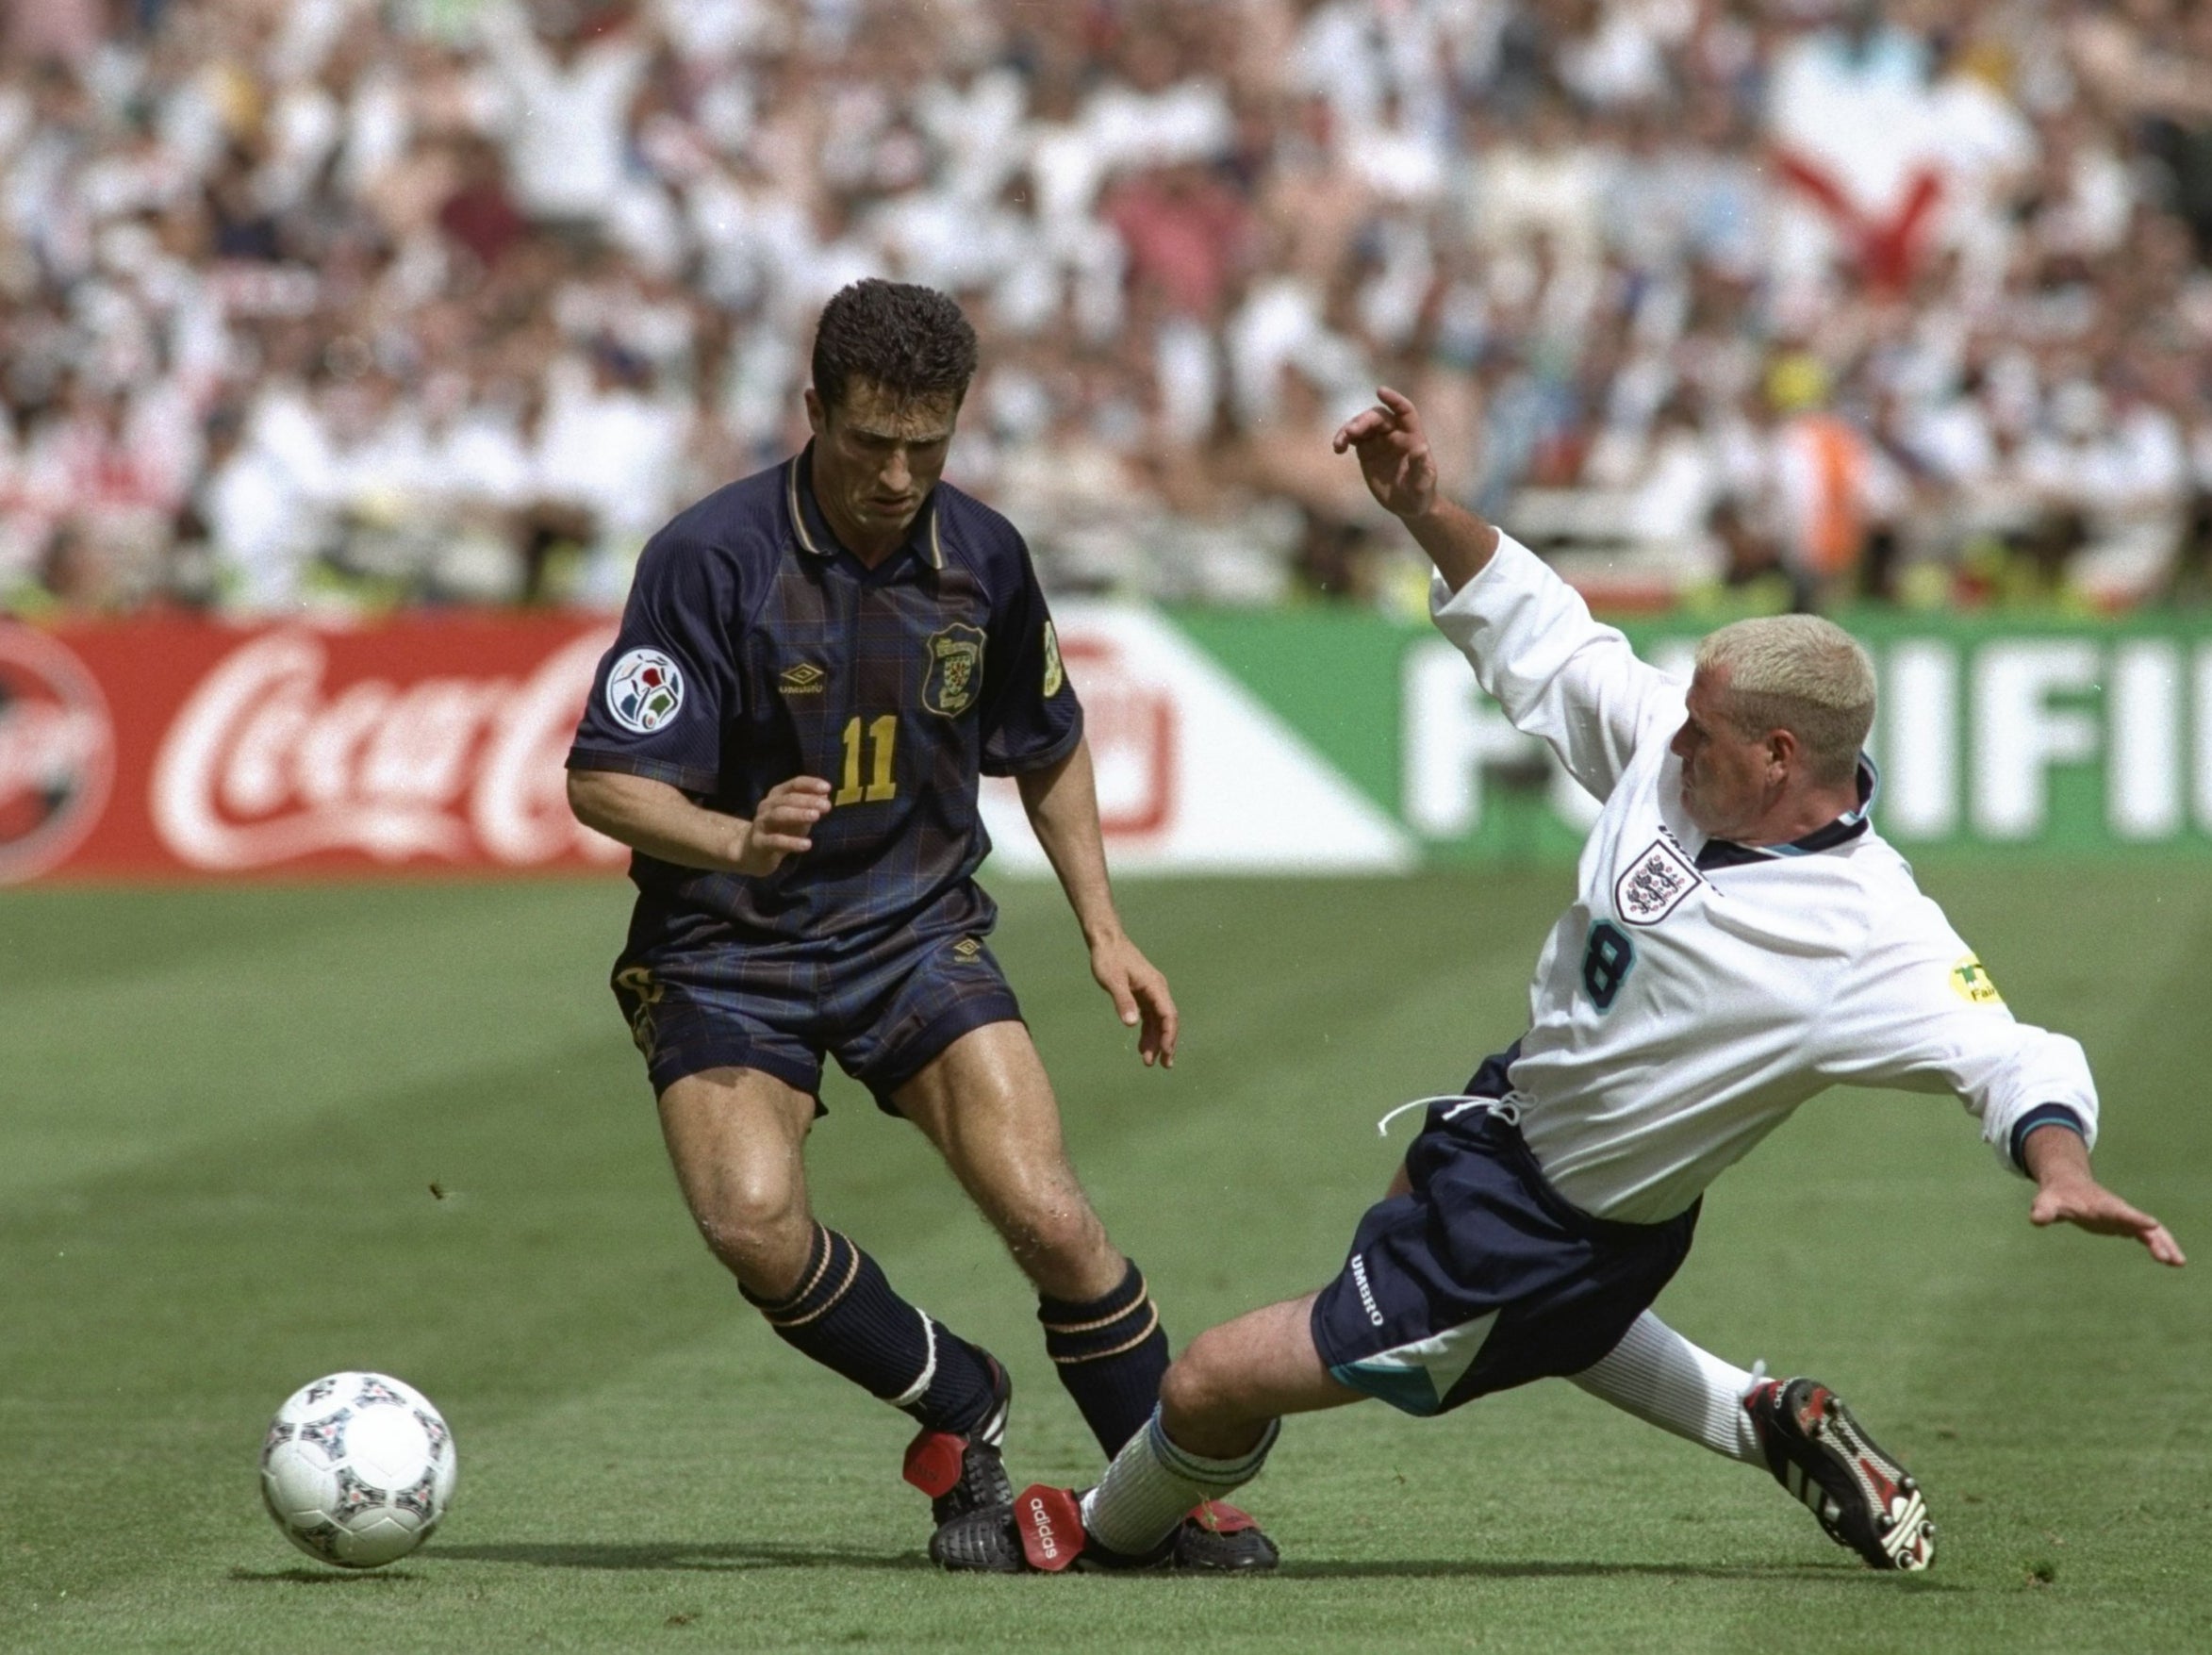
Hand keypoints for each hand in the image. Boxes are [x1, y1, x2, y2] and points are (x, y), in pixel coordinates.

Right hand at [732, 776, 831, 874]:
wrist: (752, 852)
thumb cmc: (780, 831)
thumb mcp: (798, 818)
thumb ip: (810, 808)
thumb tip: (825, 797)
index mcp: (777, 796)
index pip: (794, 784)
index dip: (810, 784)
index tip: (828, 788)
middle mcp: (767, 806)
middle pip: (788, 799)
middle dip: (808, 800)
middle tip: (827, 806)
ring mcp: (761, 823)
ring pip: (779, 814)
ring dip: (798, 814)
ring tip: (816, 817)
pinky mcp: (759, 842)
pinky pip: (775, 841)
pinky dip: (792, 842)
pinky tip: (807, 844)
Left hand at [1090, 932, 1177, 1068]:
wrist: (1105, 940)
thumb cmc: (1108, 958)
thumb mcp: (1113, 981)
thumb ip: (1123, 1001)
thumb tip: (1132, 1024)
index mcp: (1155, 986)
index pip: (1169, 1015)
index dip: (1169, 1035)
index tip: (1166, 1053)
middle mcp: (1157, 989)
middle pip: (1167, 1020)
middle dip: (1166, 1043)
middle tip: (1164, 1065)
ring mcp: (1150, 991)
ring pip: (1158, 1020)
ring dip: (1155, 1040)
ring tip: (1149, 1061)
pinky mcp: (1142, 993)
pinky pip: (1149, 1016)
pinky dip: (1147, 1031)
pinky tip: (1142, 1045)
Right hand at [1332, 386, 1438, 520]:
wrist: (1407, 504)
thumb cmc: (1420, 493)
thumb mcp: (1423, 483)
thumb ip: (1421, 466)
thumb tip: (1421, 448)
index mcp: (1412, 436)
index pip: (1404, 411)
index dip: (1394, 400)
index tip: (1380, 391)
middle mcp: (1395, 433)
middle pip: (1377, 417)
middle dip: (1363, 421)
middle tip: (1351, 432)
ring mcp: (1379, 440)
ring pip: (1362, 425)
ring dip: (1349, 429)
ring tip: (1339, 443)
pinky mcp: (1366, 450)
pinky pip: (1352, 438)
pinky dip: (1343, 440)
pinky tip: (1338, 448)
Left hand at [2024, 1124, 2184, 1265]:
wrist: (2066, 1184)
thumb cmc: (2057, 1195)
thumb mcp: (2047, 1202)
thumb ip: (2044, 1211)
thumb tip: (2036, 1220)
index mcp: (2102, 1206)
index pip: (2121, 1212)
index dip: (2135, 1218)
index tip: (2152, 1225)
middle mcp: (2118, 1210)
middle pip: (2143, 1225)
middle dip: (2159, 1241)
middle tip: (2173, 1260)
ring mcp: (2123, 1217)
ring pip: (2150, 1231)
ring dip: (2164, 1245)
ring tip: (2178, 1263)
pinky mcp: (2123, 1224)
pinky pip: (2145, 1236)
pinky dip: (2157, 1246)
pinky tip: (2167, 1260)